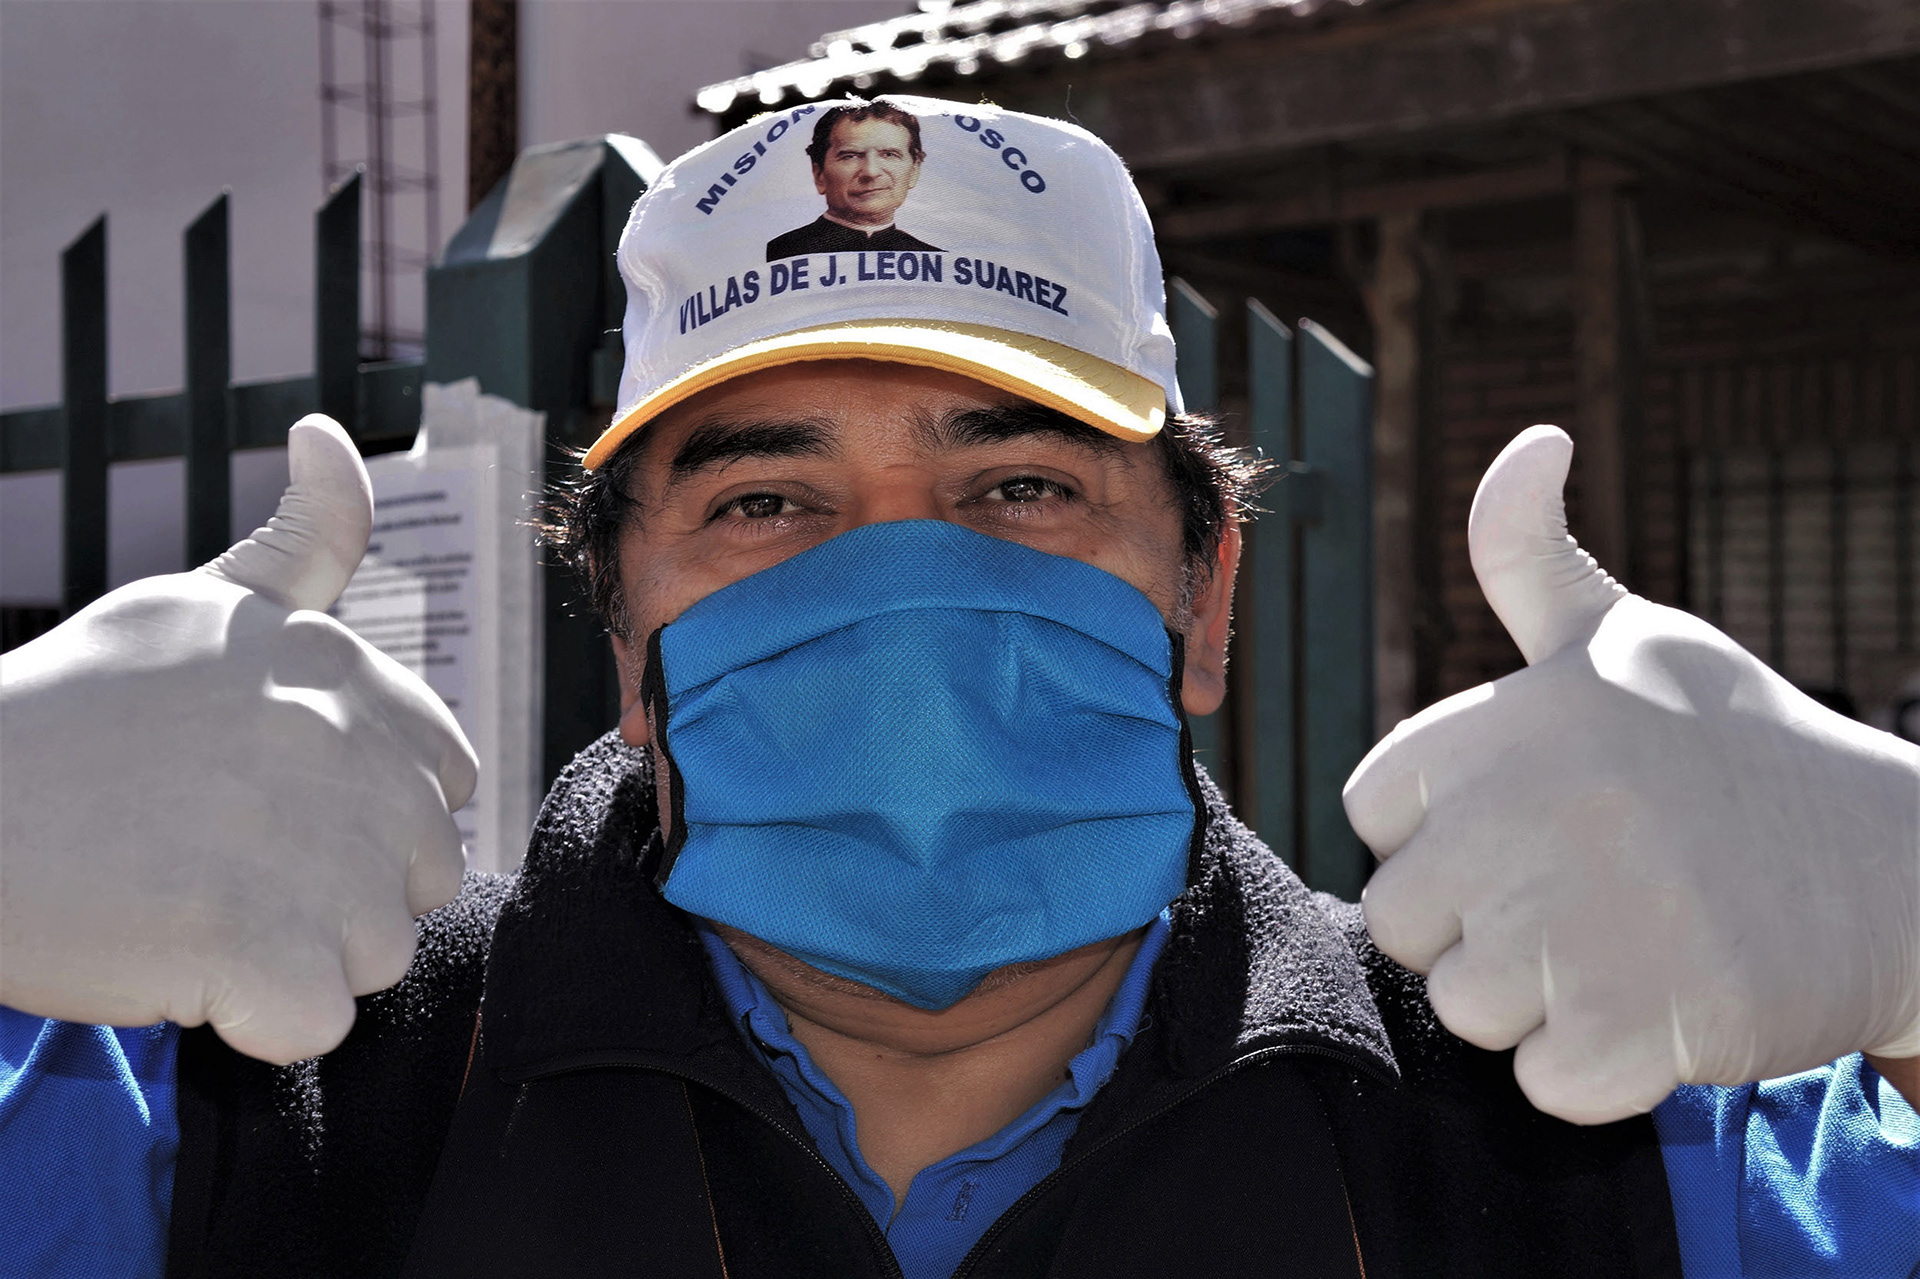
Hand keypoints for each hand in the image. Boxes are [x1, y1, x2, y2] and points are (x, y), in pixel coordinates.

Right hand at [0, 415, 476, 1063]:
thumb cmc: (76, 709)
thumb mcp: (194, 601)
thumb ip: (304, 539)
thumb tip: (329, 433)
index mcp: (348, 675)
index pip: (447, 781)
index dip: (371, 812)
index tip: (273, 801)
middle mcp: (346, 752)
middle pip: (422, 875)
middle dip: (341, 889)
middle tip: (221, 859)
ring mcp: (308, 851)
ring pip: (379, 954)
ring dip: (300, 956)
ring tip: (196, 902)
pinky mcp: (256, 948)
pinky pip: (317, 1021)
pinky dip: (257, 1019)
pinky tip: (184, 962)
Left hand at [1343, 425, 1919, 1123]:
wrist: (1904, 865)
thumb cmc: (1739, 751)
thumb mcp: (1633, 638)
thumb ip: (1533, 558)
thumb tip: (1532, 438)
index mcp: (1510, 720)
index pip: (1373, 811)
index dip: (1442, 830)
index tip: (1532, 819)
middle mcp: (1537, 811)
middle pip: (1403, 922)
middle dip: (1477, 924)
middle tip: (1584, 893)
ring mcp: (1592, 922)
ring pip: (1465, 1007)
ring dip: (1537, 999)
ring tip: (1628, 941)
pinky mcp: (1651, 1026)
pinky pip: (1542, 1082)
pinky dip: (1597, 1068)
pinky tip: (1663, 1001)